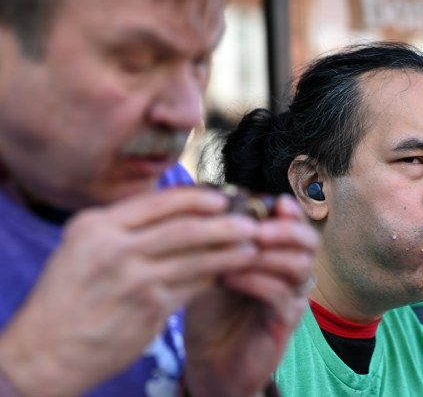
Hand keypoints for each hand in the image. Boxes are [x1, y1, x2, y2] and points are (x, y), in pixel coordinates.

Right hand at [0, 187, 269, 396]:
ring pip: (197, 256)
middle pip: (185, 227)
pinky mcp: (149, 308)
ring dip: (230, 250)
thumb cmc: (67, 297)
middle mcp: (116, 247)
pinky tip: (232, 272)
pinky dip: (215, 276)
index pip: (160, 201)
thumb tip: (178, 213)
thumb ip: (124, 228)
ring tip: (253, 246)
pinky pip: (194, 285)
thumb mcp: (82, 247)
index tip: (223, 197)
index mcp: (97, 225)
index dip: (198, 198)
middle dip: (224, 222)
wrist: (45, 351)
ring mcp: (134, 278)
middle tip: (250, 221)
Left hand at [181, 194, 318, 396]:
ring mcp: (291, 298)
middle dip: (287, 229)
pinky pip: (280, 295)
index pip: (295, 223)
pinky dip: (256, 280)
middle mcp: (291, 272)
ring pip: (299, 265)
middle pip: (308, 241)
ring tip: (242, 247)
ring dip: (269, 253)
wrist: (209, 361)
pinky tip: (228, 276)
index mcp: (278, 253)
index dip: (290, 210)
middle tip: (259, 228)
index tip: (274, 202)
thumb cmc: (209, 308)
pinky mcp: (284, 323)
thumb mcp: (210, 264)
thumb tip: (208, 195)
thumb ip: (217, 236)